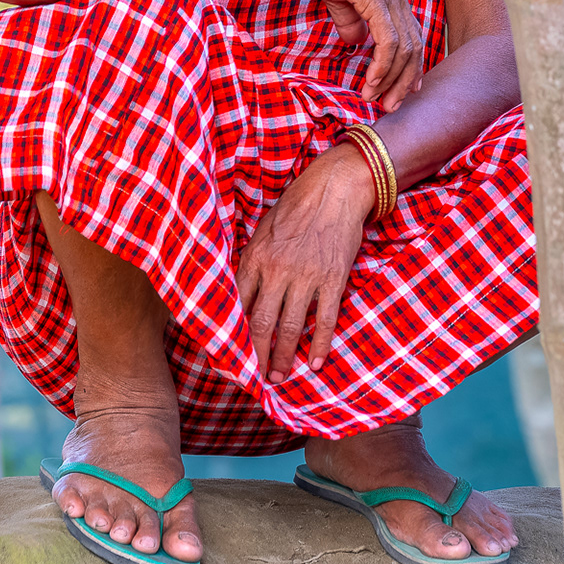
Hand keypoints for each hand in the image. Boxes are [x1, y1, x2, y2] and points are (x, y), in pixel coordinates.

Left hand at [237, 143, 373, 382]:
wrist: (336, 187)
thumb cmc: (297, 205)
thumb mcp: (264, 230)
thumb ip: (253, 261)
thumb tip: (242, 293)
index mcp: (255, 257)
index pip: (236, 304)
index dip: (231, 333)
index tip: (227, 354)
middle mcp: (276, 270)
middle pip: (260, 323)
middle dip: (255, 354)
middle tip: (254, 377)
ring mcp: (306, 276)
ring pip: (289, 327)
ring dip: (283, 356)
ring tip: (279, 376)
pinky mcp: (333, 278)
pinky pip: (325, 318)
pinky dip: (319, 344)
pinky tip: (314, 362)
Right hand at [295, 0, 424, 111]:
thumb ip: (351, 20)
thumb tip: (356, 42)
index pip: (411, 34)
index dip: (410, 64)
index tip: (403, 88)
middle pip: (415, 46)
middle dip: (405, 80)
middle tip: (393, 105)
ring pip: (405, 49)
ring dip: (392, 79)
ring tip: (378, 100)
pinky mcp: (377, 0)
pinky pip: (388, 42)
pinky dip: (383, 66)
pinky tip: (372, 82)